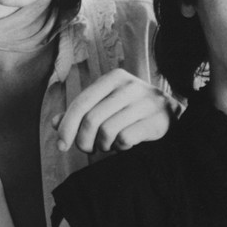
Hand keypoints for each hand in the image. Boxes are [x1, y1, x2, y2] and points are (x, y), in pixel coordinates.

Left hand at [52, 69, 180, 152]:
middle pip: (91, 120)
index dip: (67, 126)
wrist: (171, 113)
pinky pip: (125, 139)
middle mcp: (128, 86)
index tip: (61, 145)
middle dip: (83, 141)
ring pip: (107, 131)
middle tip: (88, 148)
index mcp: (112, 78)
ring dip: (103, 145)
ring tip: (108, 145)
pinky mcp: (156, 119)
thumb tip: (55, 122)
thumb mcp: (105, 104)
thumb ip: (81, 112)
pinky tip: (124, 144)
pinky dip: (120, 146)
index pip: (80, 103)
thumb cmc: (130, 110)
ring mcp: (144, 102)